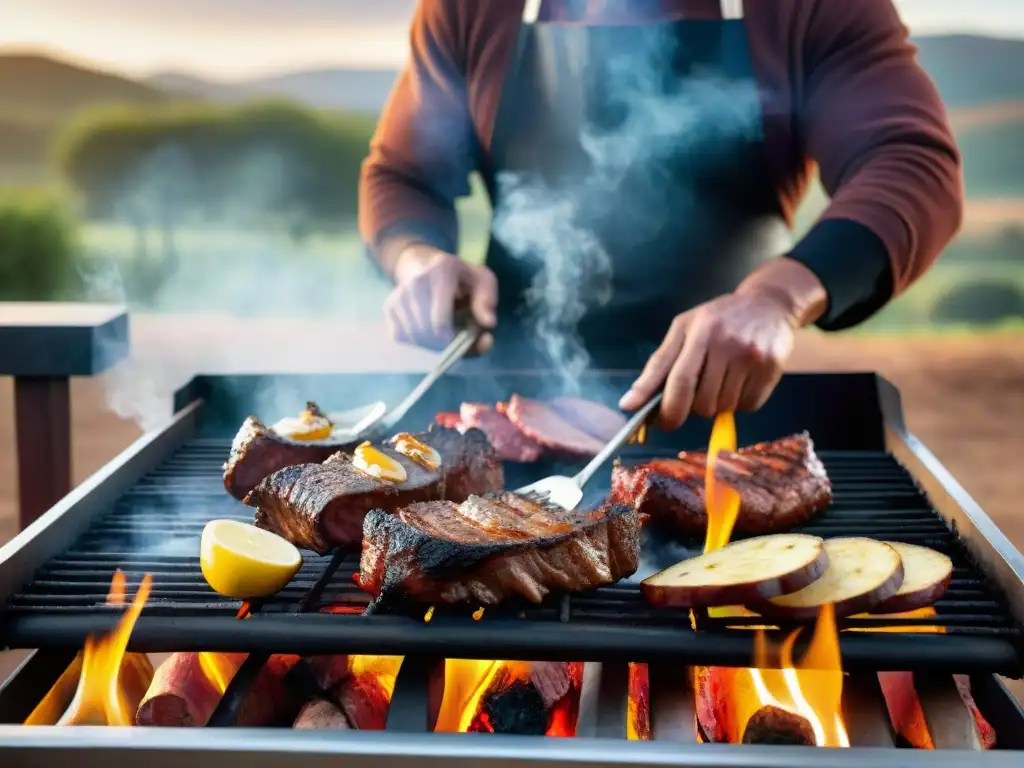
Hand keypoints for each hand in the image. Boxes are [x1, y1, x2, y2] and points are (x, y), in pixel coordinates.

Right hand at [384, 244, 497, 352]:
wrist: (423, 263)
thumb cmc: (458, 277)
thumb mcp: (481, 280)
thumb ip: (487, 301)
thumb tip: (489, 323)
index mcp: (442, 272)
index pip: (439, 321)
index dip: (451, 339)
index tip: (459, 338)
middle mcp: (416, 282)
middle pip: (427, 333)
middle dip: (443, 343)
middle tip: (453, 336)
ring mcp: (399, 295)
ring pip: (414, 337)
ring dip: (430, 343)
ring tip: (441, 329)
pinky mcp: (389, 307)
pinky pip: (401, 337)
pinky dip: (416, 341)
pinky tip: (425, 328)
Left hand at [618, 291, 797, 429]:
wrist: (769, 303)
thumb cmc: (717, 319)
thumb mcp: (684, 329)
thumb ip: (658, 365)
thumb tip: (629, 402)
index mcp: (700, 332)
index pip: (679, 380)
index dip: (666, 409)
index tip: (657, 425)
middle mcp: (727, 343)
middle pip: (701, 402)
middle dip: (691, 408)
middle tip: (693, 395)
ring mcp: (752, 356)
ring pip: (723, 407)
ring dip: (716, 404)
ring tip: (720, 380)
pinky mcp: (772, 369)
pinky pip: (748, 406)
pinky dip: (739, 403)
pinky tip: (739, 381)